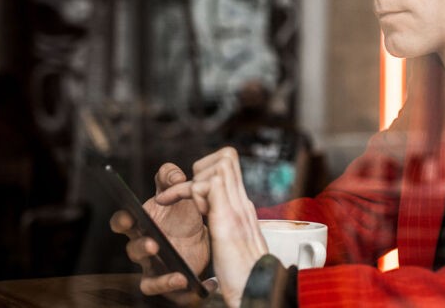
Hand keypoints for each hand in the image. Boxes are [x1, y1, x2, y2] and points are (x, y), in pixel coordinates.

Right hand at [109, 163, 210, 301]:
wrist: (203, 238)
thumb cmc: (182, 216)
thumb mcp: (178, 193)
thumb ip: (171, 178)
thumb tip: (176, 174)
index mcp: (142, 225)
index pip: (123, 222)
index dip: (122, 220)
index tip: (130, 216)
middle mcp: (145, 248)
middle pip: (133, 250)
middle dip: (140, 247)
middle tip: (154, 244)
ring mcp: (156, 268)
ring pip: (148, 280)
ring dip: (161, 279)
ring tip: (179, 276)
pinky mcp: (171, 283)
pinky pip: (174, 294)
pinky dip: (186, 292)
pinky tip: (204, 283)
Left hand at [160, 147, 268, 307]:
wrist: (254, 288)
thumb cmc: (243, 271)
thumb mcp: (233, 239)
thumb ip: (226, 220)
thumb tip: (213, 208)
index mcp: (242, 206)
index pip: (230, 165)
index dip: (209, 169)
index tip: (197, 192)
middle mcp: (242, 202)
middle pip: (228, 156)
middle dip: (202, 167)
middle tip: (191, 193)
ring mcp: (236, 207)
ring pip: (220, 165)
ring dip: (197, 180)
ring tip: (191, 204)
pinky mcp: (226, 217)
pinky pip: (208, 185)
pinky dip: (193, 193)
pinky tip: (196, 213)